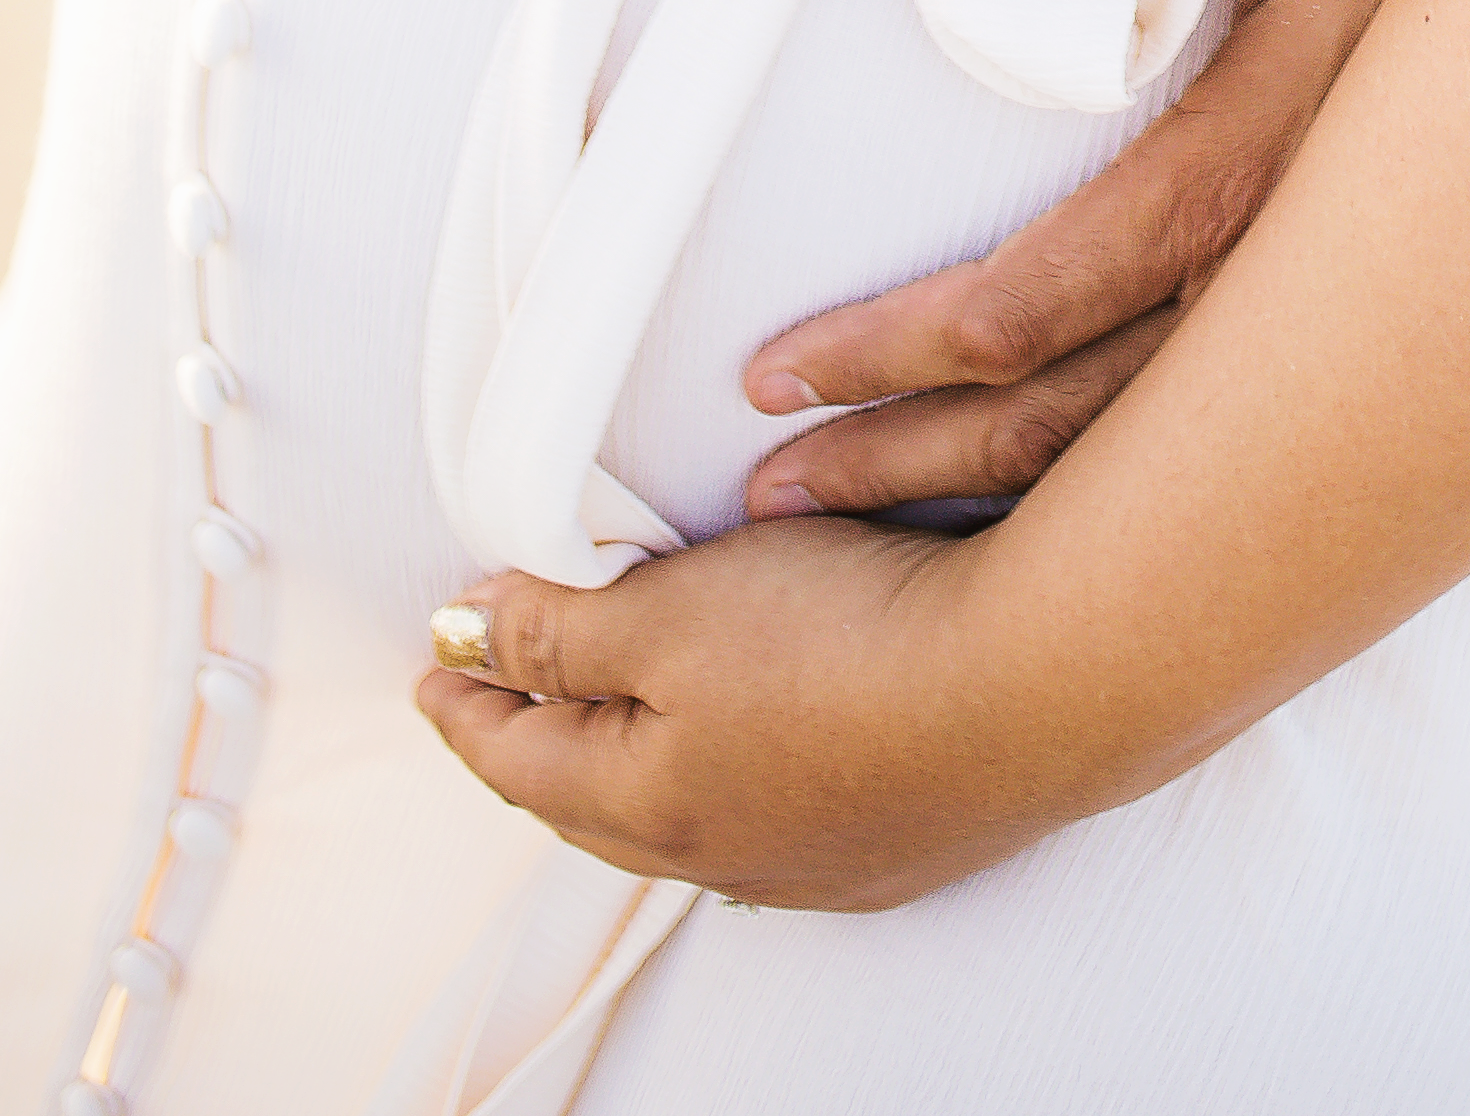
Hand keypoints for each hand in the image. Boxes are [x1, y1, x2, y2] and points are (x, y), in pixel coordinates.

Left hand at [417, 517, 1016, 907]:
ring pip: (683, 819)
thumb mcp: (670, 609)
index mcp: (644, 801)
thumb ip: (560, 626)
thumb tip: (465, 631)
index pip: (516, 753)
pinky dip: (730, 784)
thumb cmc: (852, 640)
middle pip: (591, 799)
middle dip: (538, 741)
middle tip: (504, 693)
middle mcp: (720, 852)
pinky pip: (772, 826)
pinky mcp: (892, 848)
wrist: (1033, 686)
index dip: (467, 696)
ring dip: (636, 767)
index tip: (436, 658)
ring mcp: (813, 862)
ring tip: (619, 722)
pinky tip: (753, 763)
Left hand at [737, 0, 1410, 519]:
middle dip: (922, 465)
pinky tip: (1008, 504)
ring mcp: (1352, 291)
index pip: (1065, 284)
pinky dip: (1105, 484)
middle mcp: (1318, 241)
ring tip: (843, 515)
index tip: (777, 371)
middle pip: (1100, 417)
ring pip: (1161, 450)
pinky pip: (1220, 426)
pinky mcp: (1368, 306)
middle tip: (769, 497)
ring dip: (991, 493)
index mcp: (1284, 116)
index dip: (912, 349)